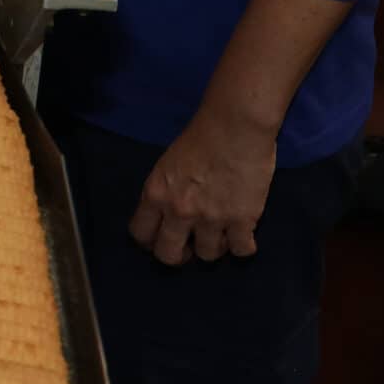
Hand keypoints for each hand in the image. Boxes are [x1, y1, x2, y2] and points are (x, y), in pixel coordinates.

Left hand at [131, 103, 276, 263]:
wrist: (235, 127)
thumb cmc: (200, 138)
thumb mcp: (167, 166)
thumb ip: (164, 193)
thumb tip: (166, 216)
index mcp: (155, 194)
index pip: (140, 234)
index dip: (150, 241)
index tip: (160, 239)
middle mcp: (179, 211)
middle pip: (168, 255)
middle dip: (178, 255)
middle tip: (189, 247)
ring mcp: (211, 219)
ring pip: (208, 256)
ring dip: (214, 247)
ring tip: (221, 233)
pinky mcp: (243, 221)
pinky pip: (242, 251)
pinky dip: (244, 245)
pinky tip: (243, 234)